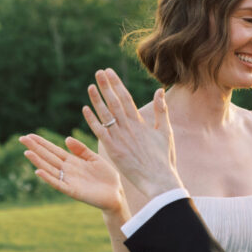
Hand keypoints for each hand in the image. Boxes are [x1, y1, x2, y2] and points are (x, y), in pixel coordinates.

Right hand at [19, 133, 127, 216]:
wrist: (116, 193)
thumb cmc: (106, 176)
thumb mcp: (94, 158)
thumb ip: (81, 149)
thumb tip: (66, 139)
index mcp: (72, 161)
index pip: (54, 150)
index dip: (42, 143)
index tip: (30, 135)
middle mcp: (68, 170)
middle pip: (48, 157)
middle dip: (36, 148)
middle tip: (22, 138)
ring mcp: (69, 180)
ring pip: (50, 169)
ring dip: (38, 161)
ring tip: (27, 152)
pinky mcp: (73, 191)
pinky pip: (58, 184)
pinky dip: (48, 178)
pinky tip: (39, 171)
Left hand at [84, 69, 183, 200]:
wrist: (159, 179)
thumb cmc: (164, 158)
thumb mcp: (166, 132)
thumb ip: (162, 110)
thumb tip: (159, 90)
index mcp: (140, 122)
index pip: (126, 97)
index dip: (116, 83)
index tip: (109, 71)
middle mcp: (129, 127)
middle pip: (114, 102)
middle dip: (106, 86)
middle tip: (98, 72)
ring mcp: (120, 138)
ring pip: (106, 115)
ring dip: (97, 99)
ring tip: (91, 86)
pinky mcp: (113, 150)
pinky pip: (100, 132)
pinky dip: (92, 120)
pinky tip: (85, 109)